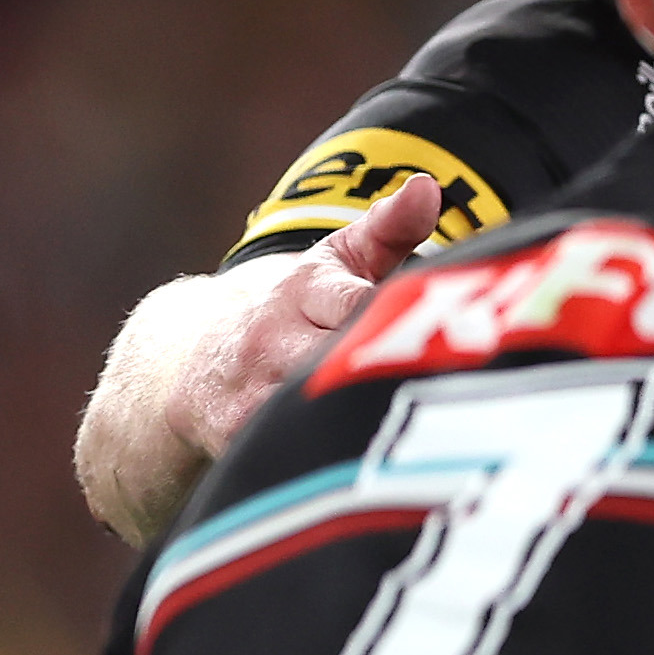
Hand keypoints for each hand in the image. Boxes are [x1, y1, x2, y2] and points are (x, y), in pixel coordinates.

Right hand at [182, 173, 439, 471]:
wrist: (193, 371)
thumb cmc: (294, 313)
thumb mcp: (333, 264)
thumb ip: (388, 230)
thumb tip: (429, 188)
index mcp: (302, 292)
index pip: (357, 305)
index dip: (400, 325)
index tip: (454, 339)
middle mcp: (274, 343)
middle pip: (347, 364)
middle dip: (396, 378)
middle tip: (460, 395)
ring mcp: (255, 397)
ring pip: (329, 413)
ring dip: (378, 423)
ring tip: (437, 433)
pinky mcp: (244, 446)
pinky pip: (308, 457)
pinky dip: (347, 463)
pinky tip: (393, 466)